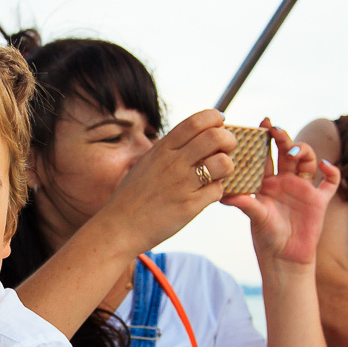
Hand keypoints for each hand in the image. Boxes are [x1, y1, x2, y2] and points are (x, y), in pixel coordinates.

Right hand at [97, 109, 236, 253]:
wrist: (118, 227)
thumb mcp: (146, 163)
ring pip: (224, 163)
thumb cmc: (133, 196)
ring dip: (226, 167)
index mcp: (162, 149)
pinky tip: (203, 195)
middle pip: (217, 136)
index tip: (218, 127)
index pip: (198, 120)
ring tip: (217, 174)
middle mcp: (173, 163)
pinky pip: (217, 191)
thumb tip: (196, 135)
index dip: (215, 119)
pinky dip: (216, 192)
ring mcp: (182, 184)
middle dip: (229, 141)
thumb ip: (169, 149)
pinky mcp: (189, 206)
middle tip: (225, 151)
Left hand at [222, 118, 339, 265]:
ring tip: (294, 153)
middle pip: (287, 152)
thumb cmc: (266, 237)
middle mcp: (285, 181)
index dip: (266, 138)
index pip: (266, 154)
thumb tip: (224, 194)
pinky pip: (331, 182)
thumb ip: (245, 203)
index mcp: (267, 182)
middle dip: (284, 138)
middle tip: (276, 130)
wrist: (284, 258)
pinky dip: (332, 172)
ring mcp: (303, 189)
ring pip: (308, 160)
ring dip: (304, 151)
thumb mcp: (255, 217)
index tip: (262, 123)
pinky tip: (325, 167)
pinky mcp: (319, 201)